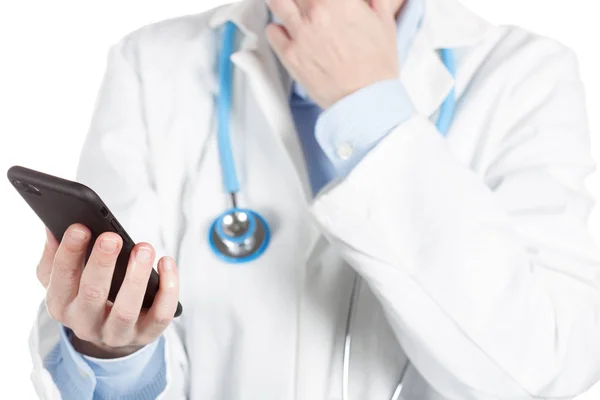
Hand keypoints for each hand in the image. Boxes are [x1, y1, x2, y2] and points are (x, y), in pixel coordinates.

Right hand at [38, 224, 178, 357]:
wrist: (110, 335)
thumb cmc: (87, 296)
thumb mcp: (64, 280)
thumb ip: (56, 255)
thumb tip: (54, 227)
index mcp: (61, 305)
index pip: (61, 279)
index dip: (69, 253)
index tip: (80, 227)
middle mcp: (86, 324)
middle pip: (92, 295)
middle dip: (102, 263)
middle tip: (112, 237)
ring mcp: (117, 333)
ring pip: (126, 310)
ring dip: (136, 276)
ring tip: (144, 248)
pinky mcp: (147, 334)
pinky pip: (160, 314)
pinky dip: (167, 289)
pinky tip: (166, 262)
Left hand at [266, 0, 398, 108]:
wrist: (365, 100)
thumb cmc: (376, 67)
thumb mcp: (384, 21)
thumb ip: (372, 0)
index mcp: (340, 1)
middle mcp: (316, 13)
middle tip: (308, 4)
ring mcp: (300, 33)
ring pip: (277, 1)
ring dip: (282, 1)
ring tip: (289, 5)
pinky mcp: (290, 55)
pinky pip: (272, 30)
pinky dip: (277, 27)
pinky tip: (286, 29)